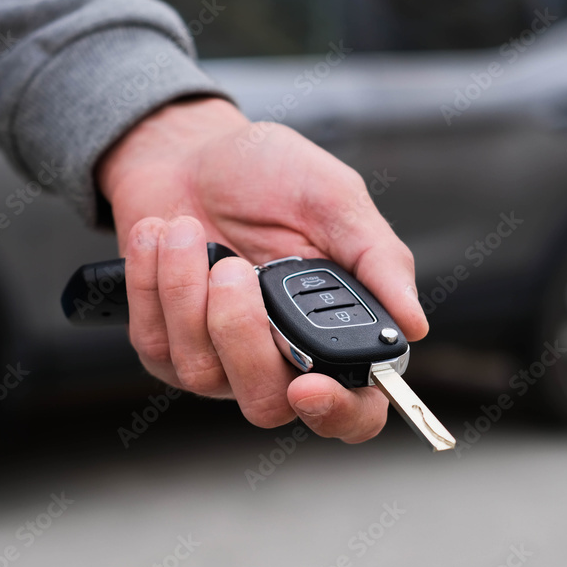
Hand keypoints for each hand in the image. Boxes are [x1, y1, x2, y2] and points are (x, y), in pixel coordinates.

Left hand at [98, 98, 427, 442]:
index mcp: (335, 330)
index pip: (353, 409)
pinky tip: (160, 236)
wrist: (191, 152)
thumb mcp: (333, 199)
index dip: (338, 414)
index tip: (309, 387)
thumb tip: (415, 324)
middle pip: (265, 403)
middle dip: (240, 336)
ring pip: (201, 372)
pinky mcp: (165, 346)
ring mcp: (217, 360)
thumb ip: (376, 258)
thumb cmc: (270, 174)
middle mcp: (279, 358)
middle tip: (232, 268)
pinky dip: (152, 281)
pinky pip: (154, 342)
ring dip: (186, 292)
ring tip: (186, 229)